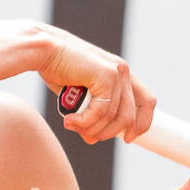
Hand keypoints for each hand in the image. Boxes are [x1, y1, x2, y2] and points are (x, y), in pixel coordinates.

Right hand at [33, 22, 156, 144]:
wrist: (43, 50)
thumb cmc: (57, 69)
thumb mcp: (77, 98)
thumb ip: (89, 116)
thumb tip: (93, 139)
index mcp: (121, 74)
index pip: (146, 102)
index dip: (141, 124)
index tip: (127, 138)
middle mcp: (123, 72)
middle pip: (131, 116)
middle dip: (110, 132)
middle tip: (89, 136)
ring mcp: (117, 72)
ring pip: (114, 118)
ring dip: (92, 128)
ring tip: (72, 125)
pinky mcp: (107, 75)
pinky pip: (101, 111)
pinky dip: (85, 121)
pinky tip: (70, 120)